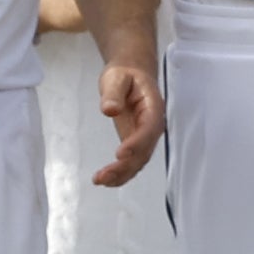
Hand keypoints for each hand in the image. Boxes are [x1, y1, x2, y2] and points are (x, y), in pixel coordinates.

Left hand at [90, 58, 164, 187]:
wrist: (131, 73)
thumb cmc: (125, 74)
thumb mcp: (116, 77)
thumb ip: (113, 93)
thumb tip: (109, 109)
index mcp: (153, 108)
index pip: (149, 129)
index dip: (137, 143)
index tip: (120, 153)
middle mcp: (152, 126)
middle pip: (145, 151)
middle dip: (125, 166)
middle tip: (103, 175)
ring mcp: (144, 137)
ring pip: (139, 162)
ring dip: (121, 175)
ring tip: (100, 180)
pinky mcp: (134, 143)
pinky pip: (132, 162)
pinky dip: (120, 174)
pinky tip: (105, 180)